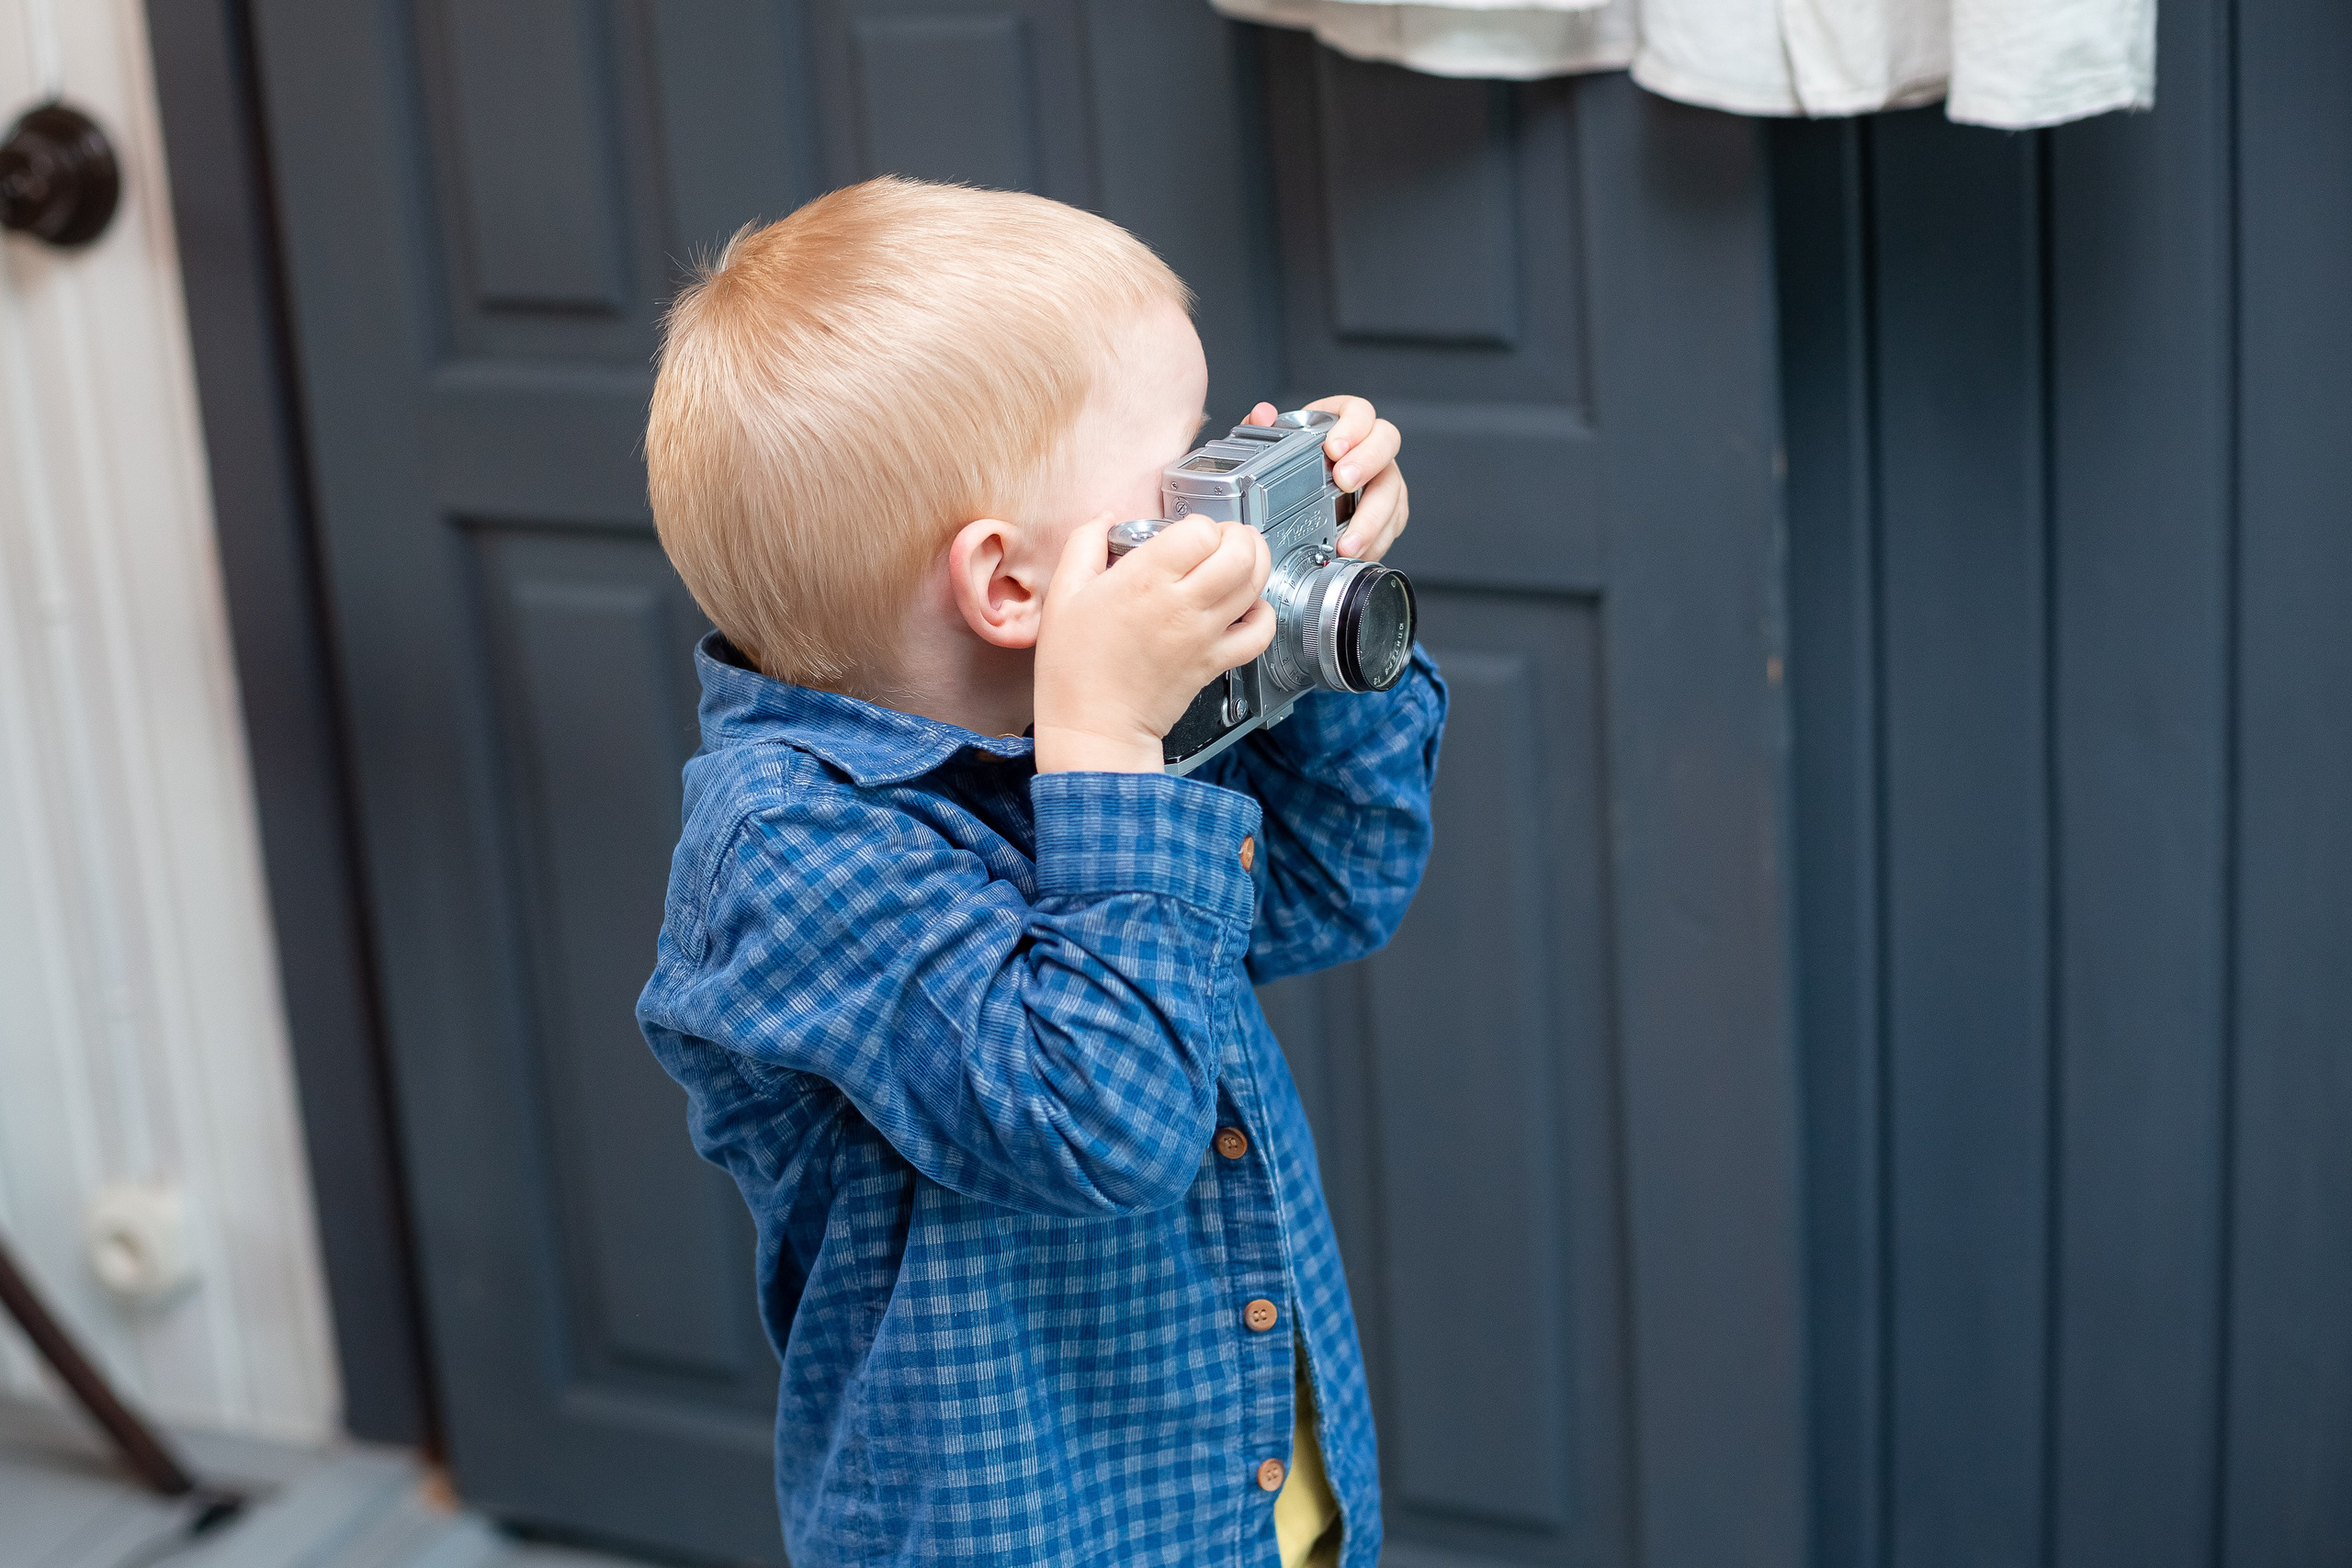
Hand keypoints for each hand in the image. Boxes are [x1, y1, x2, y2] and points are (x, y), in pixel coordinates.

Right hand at [1032, 514, 1275, 773]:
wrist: (1094, 725)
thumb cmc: (1074, 665)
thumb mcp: (1063, 593)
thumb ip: (1085, 544)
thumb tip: (1105, 517)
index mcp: (1143, 579)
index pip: (1199, 531)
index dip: (1198, 525)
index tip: (1184, 534)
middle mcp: (1181, 603)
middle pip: (1238, 553)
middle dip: (1238, 536)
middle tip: (1223, 539)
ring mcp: (1204, 634)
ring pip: (1255, 584)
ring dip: (1255, 563)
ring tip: (1240, 560)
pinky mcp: (1216, 662)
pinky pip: (1260, 633)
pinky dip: (1264, 615)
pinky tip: (1248, 606)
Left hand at [1242, 394, 1408, 560]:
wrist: (1305, 492)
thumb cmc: (1295, 461)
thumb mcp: (1274, 443)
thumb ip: (1263, 427)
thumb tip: (1262, 415)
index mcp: (1344, 421)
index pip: (1360, 411)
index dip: (1352, 426)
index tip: (1334, 447)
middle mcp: (1370, 444)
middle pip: (1386, 442)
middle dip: (1366, 463)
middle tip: (1344, 482)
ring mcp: (1383, 475)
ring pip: (1392, 487)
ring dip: (1372, 516)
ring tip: (1347, 540)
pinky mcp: (1390, 506)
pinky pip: (1393, 521)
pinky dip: (1376, 540)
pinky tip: (1357, 552)